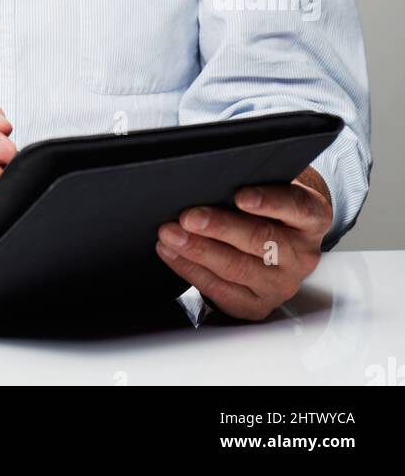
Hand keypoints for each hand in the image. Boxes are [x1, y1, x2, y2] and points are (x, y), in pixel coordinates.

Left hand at [155, 171, 332, 320]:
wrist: (280, 240)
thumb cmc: (269, 207)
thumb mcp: (272, 187)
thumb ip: (252, 183)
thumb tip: (211, 178)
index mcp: (312, 218)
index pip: (296, 207)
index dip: (268, 201)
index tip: (239, 196)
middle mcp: (302, 254)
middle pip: (260, 240)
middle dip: (219, 228)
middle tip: (188, 217)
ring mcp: (283, 284)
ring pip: (238, 268)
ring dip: (198, 250)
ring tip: (171, 234)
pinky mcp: (259, 305)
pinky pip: (222, 291)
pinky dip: (192, 270)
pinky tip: (173, 253)